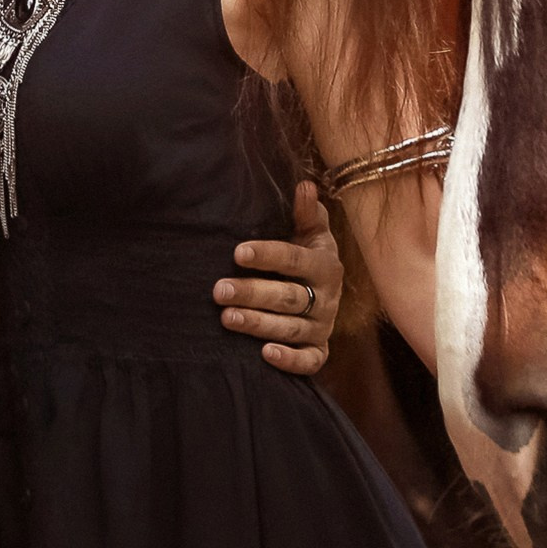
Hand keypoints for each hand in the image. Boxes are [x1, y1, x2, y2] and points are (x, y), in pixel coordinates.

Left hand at [214, 180, 342, 374]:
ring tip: (227, 318)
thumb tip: (304, 186)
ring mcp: (323, 326)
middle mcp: (328, 298)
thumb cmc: (306, 253)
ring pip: (292, 328)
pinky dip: (290, 361)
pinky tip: (264, 354)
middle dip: (253, 293)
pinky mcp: (319, 350)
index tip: (237, 252)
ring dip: (259, 324)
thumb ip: (307, 212)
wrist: (322, 290)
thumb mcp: (310, 231)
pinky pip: (310, 361)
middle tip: (219, 290)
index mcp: (325, 265)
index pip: (295, 260)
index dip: (268, 255)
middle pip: (289, 297)